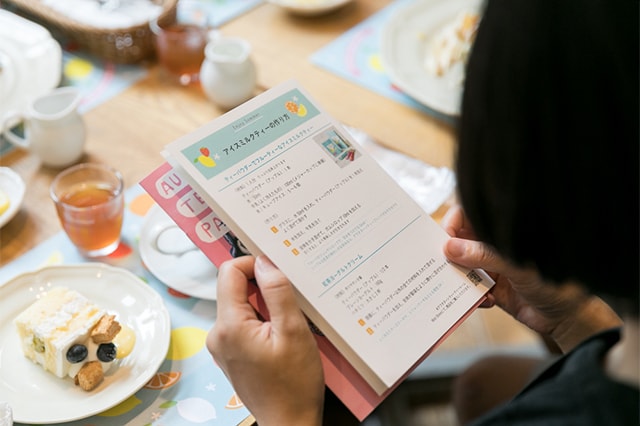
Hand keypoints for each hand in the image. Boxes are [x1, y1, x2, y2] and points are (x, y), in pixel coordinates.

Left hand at [206, 255, 323, 425]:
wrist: (289, 422)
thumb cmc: (294, 384)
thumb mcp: (294, 331)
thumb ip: (277, 292)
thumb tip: (265, 261)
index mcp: (230, 326)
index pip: (230, 272)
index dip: (253, 263)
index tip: (277, 269)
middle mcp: (218, 334)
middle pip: (234, 288)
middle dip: (262, 286)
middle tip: (289, 296)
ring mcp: (222, 345)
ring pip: (240, 305)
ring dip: (264, 304)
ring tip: (287, 321)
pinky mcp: (230, 352)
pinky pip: (242, 322)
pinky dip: (261, 319)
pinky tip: (281, 333)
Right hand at [441, 206, 620, 351]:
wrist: (567, 318)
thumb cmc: (555, 283)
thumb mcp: (518, 266)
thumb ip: (484, 256)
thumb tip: (450, 248)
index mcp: (502, 231)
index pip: (468, 215)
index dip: (452, 224)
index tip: (444, 241)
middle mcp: (494, 246)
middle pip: (460, 241)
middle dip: (450, 254)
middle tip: (443, 266)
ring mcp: (491, 266)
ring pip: (462, 266)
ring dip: (460, 277)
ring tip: (461, 287)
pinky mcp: (490, 288)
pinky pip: (469, 288)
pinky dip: (470, 296)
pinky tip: (486, 301)